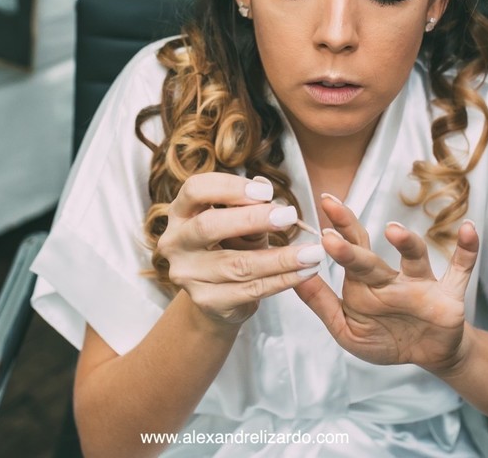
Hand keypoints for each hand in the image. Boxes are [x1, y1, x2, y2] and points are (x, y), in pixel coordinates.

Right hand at [157, 173, 324, 327]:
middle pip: (208, 226)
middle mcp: (176, 242)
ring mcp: (187, 275)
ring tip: (312, 252)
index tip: (266, 191)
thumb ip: (250, 207)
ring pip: (237, 264)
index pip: (195, 190)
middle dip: (252, 219)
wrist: (220, 296)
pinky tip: (304, 273)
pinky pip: (250, 290)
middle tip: (290, 215)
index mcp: (181, 212)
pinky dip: (283, 280)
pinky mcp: (206, 301)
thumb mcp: (239, 223)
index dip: (229, 188)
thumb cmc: (230, 246)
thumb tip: (264, 186)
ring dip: (280, 257)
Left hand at [295, 193, 478, 373]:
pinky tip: (469, 229)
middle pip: (370, 251)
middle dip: (350, 231)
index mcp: (364, 284)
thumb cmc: (385, 339)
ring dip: (406, 242)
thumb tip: (292, 277)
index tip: (314, 213)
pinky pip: (461, 269)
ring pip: (414, 256)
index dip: (331, 234)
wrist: (428, 355)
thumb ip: (322, 304)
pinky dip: (467, 250)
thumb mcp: (347, 329)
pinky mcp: (449, 295)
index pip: (345, 252)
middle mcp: (391, 277)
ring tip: (392, 230)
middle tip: (331, 209)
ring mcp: (421, 283)